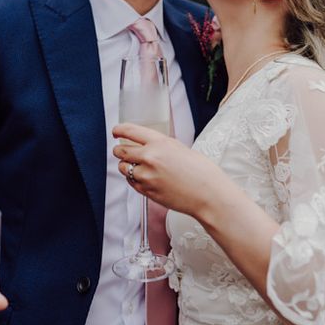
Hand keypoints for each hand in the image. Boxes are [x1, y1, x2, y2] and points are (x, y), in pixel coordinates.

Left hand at [112, 124, 228, 217]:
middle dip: (119, 150)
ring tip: (137, 167)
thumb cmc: (200, 171)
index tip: (116, 131)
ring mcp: (146, 176)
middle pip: (121, 151)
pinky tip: (145, 178)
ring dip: (126, 166)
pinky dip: (134, 179)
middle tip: (121, 150)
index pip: (131, 131)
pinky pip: (131, 182)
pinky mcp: (146, 191)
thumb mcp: (180, 148)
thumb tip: (148, 145)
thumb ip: (161, 146)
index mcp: (160, 142)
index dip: (120, 130)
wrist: (208, 194)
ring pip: (124, 168)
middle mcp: (150, 157)